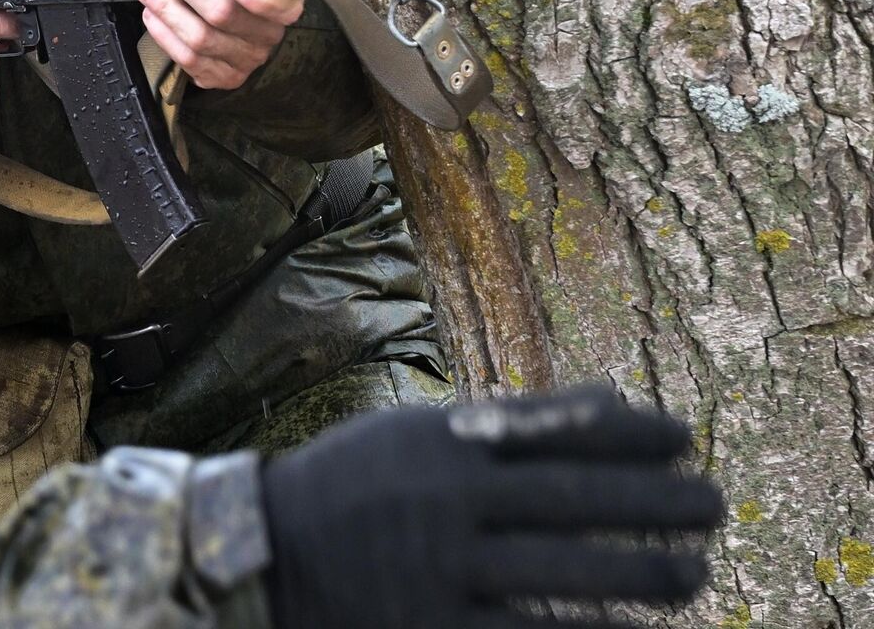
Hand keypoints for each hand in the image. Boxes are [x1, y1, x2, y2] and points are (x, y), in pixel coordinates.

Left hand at [134, 0, 301, 89]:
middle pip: (224, 15)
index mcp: (284, 7)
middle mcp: (267, 37)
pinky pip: (188, 59)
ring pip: (200, 38)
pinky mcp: (222, 76)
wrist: (240, 33)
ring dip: (166, 9)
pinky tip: (152, 15)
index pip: (279, 6)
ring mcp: (245, 61)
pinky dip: (164, 34)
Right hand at [261, 385, 722, 628]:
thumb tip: (615, 399)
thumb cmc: (358, 484)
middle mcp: (442, 504)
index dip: (627, 438)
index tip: (684, 438)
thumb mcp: (422, 434)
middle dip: (651, 504)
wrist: (264, 553)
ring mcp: (436, 572)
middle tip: (713, 505)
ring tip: (692, 573)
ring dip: (637, 575)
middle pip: (569, 505)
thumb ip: (516, 422)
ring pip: (558, 576)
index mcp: (440, 445)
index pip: (553, 436)